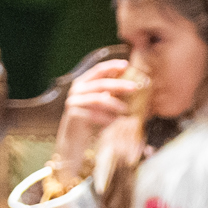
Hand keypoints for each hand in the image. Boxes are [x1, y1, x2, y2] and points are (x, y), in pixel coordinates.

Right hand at [55, 58, 142, 173]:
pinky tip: (114, 122)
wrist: (74, 143)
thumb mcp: (101, 106)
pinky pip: (94, 114)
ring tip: (126, 110)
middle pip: (100, 84)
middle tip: (134, 88)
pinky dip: (106, 118)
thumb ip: (110, 94)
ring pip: (98, 99)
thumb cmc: (91, 123)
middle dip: (119, 85)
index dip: (112, 66)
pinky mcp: (73, 115)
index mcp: (82, 83)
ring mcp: (73, 102)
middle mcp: (76, 90)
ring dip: (114, 104)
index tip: (126, 64)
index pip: (98, 70)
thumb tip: (130, 83)